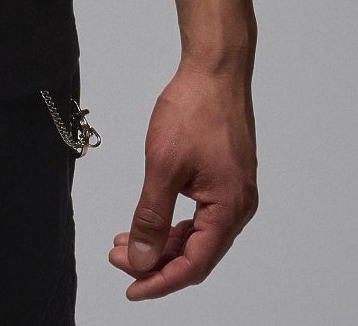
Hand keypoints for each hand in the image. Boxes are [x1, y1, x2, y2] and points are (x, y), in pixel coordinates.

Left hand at [109, 61, 257, 299]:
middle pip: (197, 253)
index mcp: (229, 209)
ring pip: (197, 234)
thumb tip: (141, 259)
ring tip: (126, 242)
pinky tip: (149, 220)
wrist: (214, 70)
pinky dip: (174, 222)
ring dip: (163, 242)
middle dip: (157, 261)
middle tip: (119, 259)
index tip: (131, 288)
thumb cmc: (194, 110)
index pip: (194, 264)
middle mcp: (238, 207)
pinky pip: (200, 214)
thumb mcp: (164, 166)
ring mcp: (234, 191)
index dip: (161, 281)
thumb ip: (152, 216)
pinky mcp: (226, 177)